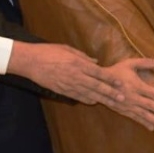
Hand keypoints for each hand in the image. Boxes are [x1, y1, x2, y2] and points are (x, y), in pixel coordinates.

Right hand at [7, 42, 122, 106]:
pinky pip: (77, 96)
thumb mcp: (68, 49)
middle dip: (110, 92)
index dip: (111, 79)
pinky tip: (94, 101)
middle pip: (97, 86)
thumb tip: (96, 62)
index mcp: (78, 63)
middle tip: (122, 98)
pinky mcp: (61, 90)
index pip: (99, 73)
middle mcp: (76, 75)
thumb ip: (83, 57)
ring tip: (113, 103)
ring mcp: (68, 84)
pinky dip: (86, 99)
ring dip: (101, 98)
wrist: (30, 61)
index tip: (121, 83)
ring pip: (88, 93)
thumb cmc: (49, 51)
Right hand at [101, 57, 153, 129]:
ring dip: (153, 120)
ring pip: (143, 114)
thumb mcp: (129, 63)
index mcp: (136, 86)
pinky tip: (151, 127)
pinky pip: (134, 117)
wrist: (96, 82)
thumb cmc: (115, 71)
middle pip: (150, 105)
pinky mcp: (122, 110)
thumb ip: (145, 62)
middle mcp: (133, 97)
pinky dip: (143, 122)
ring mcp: (127, 105)